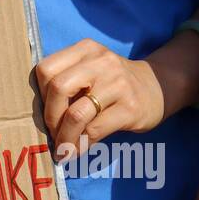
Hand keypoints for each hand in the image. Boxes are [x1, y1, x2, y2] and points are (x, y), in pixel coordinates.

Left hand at [35, 38, 163, 157]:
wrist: (160, 86)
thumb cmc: (113, 83)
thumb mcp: (91, 69)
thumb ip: (67, 81)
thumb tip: (39, 117)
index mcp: (85, 49)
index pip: (46, 69)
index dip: (40, 96)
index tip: (45, 112)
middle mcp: (101, 62)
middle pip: (58, 88)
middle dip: (50, 117)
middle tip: (52, 134)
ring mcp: (118, 84)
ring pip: (77, 113)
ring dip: (65, 137)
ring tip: (64, 149)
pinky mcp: (130, 107)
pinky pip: (96, 129)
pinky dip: (83, 144)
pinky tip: (80, 150)